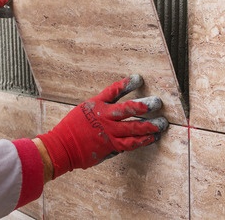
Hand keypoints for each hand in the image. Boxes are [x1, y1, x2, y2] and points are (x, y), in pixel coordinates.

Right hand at [37, 74, 168, 178]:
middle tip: (158, 103)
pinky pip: (130, 143)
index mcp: (97, 105)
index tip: (139, 78)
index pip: (114, 90)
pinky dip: (142, 141)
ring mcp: (108, 132)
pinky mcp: (111, 146)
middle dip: (145, 105)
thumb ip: (101, 107)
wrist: (62, 146)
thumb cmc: (72, 128)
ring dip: (149, 126)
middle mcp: (104, 117)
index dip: (127, 84)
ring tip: (162, 124)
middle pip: (128, 109)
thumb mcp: (84, 110)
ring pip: (133, 128)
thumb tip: (117, 109)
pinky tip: (152, 138)